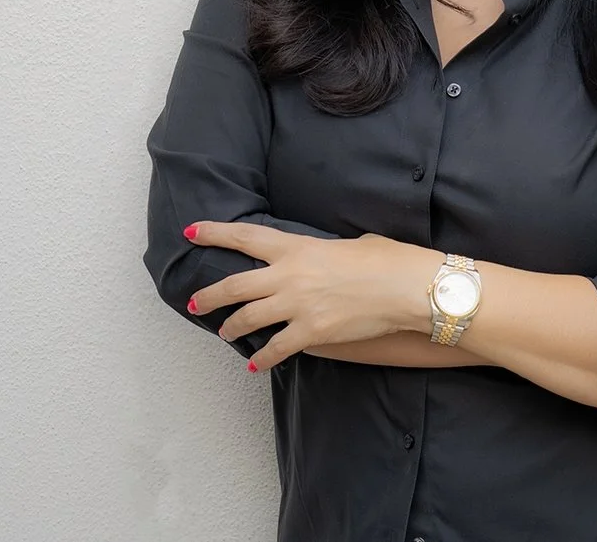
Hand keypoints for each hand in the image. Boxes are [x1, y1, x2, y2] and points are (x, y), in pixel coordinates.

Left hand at [184, 222, 439, 370]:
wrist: (404, 287)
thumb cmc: (386, 259)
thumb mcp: (350, 243)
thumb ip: (325, 251)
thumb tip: (325, 259)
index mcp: (298, 247)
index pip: (246, 236)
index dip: (215, 233)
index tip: (192, 231)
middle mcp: (289, 275)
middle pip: (234, 286)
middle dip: (209, 295)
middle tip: (193, 302)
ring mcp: (298, 306)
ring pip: (247, 319)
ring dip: (231, 327)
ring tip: (224, 331)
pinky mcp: (311, 333)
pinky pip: (275, 349)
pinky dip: (262, 358)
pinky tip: (254, 364)